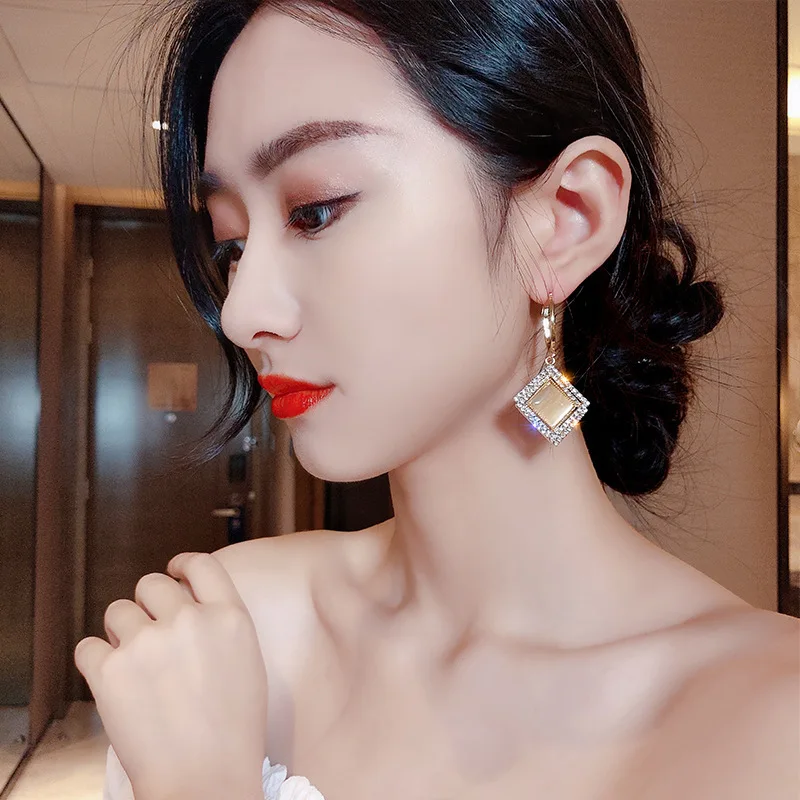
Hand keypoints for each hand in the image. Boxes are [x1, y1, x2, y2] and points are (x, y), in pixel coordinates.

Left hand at [74, 552, 268, 799]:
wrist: (205, 779)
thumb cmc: (233, 730)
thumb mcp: (248, 660)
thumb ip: (223, 623)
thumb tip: (190, 602)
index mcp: (228, 616)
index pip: (201, 564)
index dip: (182, 565)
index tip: (173, 571)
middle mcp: (188, 621)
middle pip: (152, 583)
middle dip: (147, 603)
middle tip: (150, 631)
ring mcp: (147, 644)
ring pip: (117, 610)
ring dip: (121, 631)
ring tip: (133, 663)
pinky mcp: (110, 672)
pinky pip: (88, 646)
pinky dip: (96, 661)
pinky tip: (112, 680)